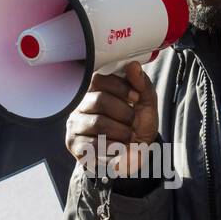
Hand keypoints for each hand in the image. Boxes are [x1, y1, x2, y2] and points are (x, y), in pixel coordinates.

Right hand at [65, 60, 157, 175]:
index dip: (120, 87)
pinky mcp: (74, 144)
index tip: (135, 98)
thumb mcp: (146, 103)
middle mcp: (81, 104)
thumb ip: (142, 84)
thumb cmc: (136, 125)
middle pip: (100, 101)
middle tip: (132, 121)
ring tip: (128, 135)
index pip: (98, 79)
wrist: (133, 154)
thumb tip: (133, 65)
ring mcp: (75, 124)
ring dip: (122, 131)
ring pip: (98, 123)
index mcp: (95, 90)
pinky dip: (114, 146)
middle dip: (124, 113)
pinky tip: (120, 147)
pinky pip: (95, 144)